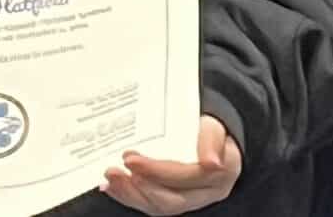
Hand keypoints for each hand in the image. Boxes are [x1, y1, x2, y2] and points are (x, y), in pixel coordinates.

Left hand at [102, 115, 242, 213]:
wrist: (210, 136)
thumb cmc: (210, 129)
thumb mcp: (215, 125)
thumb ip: (212, 139)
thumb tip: (211, 162)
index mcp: (221, 173)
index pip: (187, 176)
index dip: (158, 171)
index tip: (133, 159)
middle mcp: (205, 193)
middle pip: (171, 199)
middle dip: (141, 186)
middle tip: (117, 169)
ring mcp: (188, 201)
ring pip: (158, 206)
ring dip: (130, 193)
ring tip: (111, 177)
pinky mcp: (172, 201)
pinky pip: (149, 204)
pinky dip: (128, 196)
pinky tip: (112, 186)